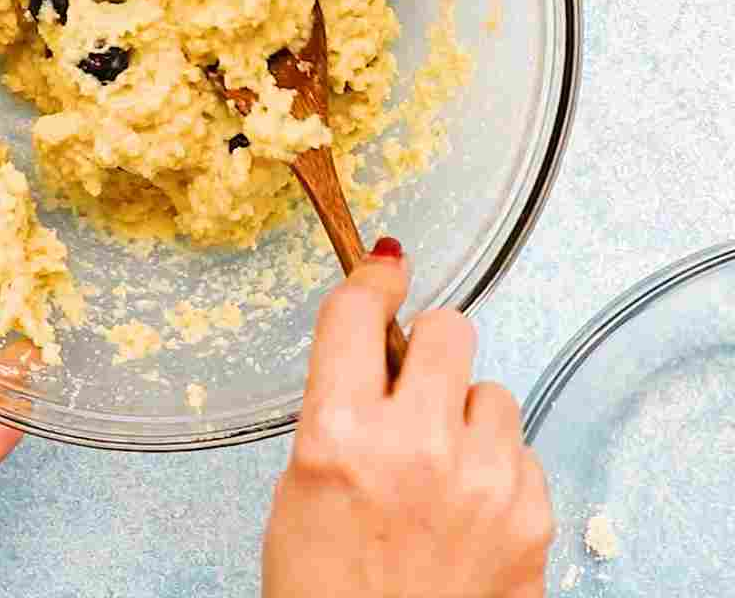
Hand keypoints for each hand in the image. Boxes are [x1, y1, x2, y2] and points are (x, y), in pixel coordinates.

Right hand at [263, 246, 551, 597]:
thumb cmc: (328, 594)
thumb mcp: (302, 486)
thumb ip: (339, 404)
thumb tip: (377, 329)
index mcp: (340, 433)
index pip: (360, 311)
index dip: (375, 279)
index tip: (386, 268)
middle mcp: (416, 446)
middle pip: (449, 328)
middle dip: (431, 352)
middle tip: (415, 394)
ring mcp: (482, 481)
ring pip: (493, 391)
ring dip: (468, 418)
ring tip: (440, 475)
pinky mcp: (531, 516)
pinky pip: (523, 452)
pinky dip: (498, 473)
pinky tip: (468, 515)